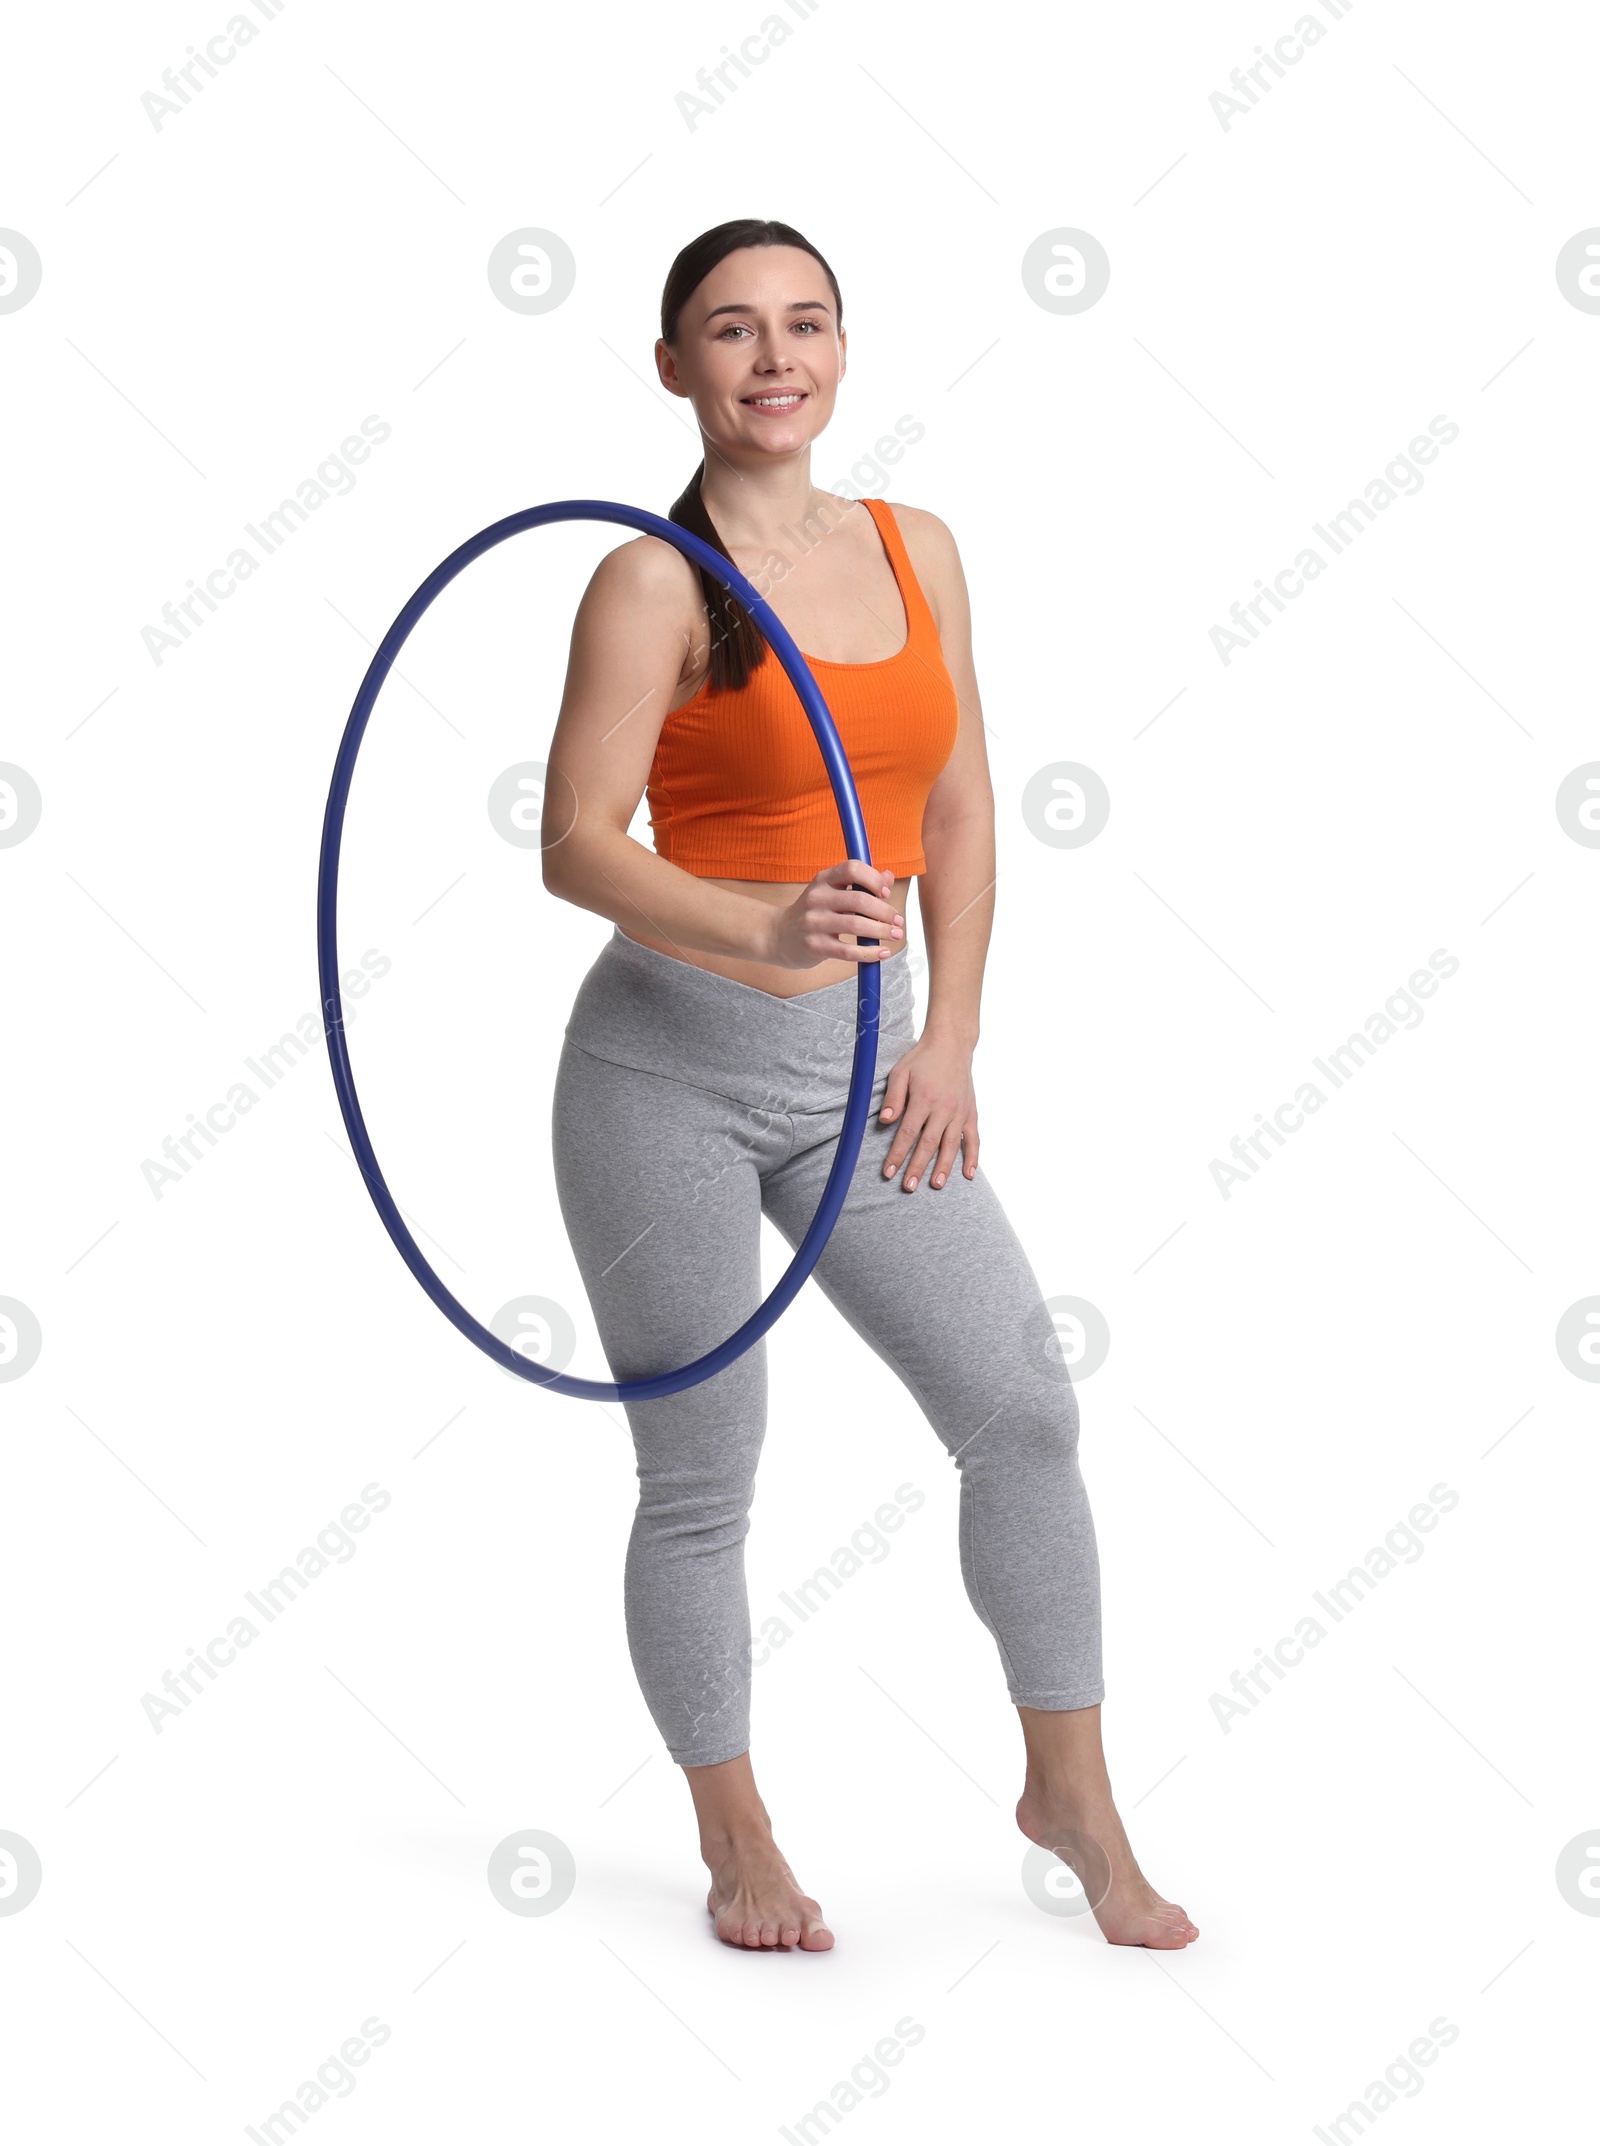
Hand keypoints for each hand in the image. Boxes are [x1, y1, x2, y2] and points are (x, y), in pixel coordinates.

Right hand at [763, 860, 904, 968]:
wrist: (778, 936)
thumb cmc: (814, 912)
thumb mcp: (832, 892)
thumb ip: (861, 883)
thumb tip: (888, 877)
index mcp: (823, 880)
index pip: (852, 869)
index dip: (874, 879)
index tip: (885, 892)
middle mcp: (817, 898)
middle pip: (859, 900)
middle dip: (885, 911)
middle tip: (898, 921)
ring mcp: (814, 923)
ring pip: (856, 926)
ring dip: (882, 931)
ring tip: (896, 934)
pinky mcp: (815, 946)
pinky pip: (848, 951)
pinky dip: (870, 953)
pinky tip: (883, 952)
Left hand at [878, 1033, 978, 1191]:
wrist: (951, 1045)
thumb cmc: (922, 1059)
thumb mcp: (901, 1072)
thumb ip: (893, 1097)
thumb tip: (884, 1121)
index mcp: (924, 1099)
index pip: (908, 1133)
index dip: (897, 1154)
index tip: (888, 1172)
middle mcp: (944, 1108)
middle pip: (928, 1144)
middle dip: (917, 1167)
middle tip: (908, 1187)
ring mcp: (960, 1112)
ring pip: (951, 1145)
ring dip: (944, 1167)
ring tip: (935, 1185)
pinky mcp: (971, 1113)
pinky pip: (973, 1139)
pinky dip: (972, 1157)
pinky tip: (968, 1174)